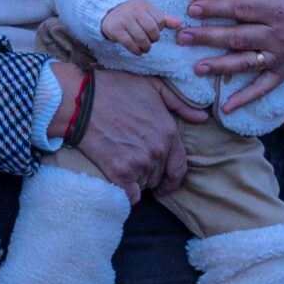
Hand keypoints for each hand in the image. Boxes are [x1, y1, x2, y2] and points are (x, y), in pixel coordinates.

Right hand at [47, 66, 206, 202]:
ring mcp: (139, 164)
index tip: (165, 182)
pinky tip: (119, 182)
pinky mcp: (120, 174)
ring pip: (145, 185)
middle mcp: (158, 151)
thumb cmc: (115, 88)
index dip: (172, 177)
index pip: (179, 167)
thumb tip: (202, 117)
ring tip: (123, 164)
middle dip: (151, 173)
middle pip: (160, 177)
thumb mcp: (153, 86)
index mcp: (169, 133)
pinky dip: (126, 193)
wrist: (82, 100)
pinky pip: (131, 197)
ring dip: (136, 180)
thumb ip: (180, 103)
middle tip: (135, 163)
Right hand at [101, 0, 181, 55]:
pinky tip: (137, 51)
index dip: (159, 30)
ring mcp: (124, 19)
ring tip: (145, 48)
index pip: (160, 20)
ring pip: (141, 38)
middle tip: (150, 42)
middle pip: (152, 30)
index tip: (154, 32)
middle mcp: (134, 10)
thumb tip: (179, 23)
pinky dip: (136, 51)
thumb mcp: (147, 13)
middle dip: (153, 39)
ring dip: (145, 47)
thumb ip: (163, 19)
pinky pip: (130, 44)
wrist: (108, 14)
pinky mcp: (115, 29)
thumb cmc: (132, 15)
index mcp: (144, 5)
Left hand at [176, 0, 283, 112]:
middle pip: (237, 37)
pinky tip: (226, 108)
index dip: (216, 8)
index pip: (240, 9)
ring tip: (196, 68)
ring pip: (246, 62)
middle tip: (181, 38)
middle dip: (207, 38)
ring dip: (220, 66)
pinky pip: (264, 87)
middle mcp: (278, 34)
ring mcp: (281, 55)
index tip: (192, 9)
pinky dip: (246, 98)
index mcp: (277, 8)